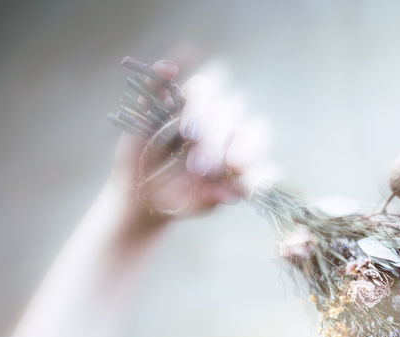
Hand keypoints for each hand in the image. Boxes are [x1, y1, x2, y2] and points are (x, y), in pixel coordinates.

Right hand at [109, 59, 272, 228]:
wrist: (144, 196)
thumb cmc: (182, 199)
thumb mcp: (195, 204)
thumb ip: (212, 199)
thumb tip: (232, 195)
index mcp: (239, 142)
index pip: (255, 132)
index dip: (249, 146)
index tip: (235, 166)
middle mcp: (220, 118)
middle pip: (231, 109)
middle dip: (217, 137)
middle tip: (199, 166)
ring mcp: (190, 104)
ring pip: (206, 87)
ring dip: (200, 108)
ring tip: (189, 133)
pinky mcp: (160, 98)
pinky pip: (164, 79)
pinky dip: (167, 72)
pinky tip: (169, 70)